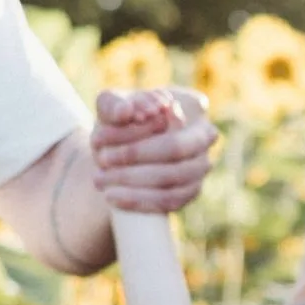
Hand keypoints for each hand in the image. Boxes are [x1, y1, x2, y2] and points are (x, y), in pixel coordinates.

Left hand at [90, 86, 216, 213]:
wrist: (125, 151)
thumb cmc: (122, 122)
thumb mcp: (111, 106)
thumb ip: (112, 103)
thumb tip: (125, 112)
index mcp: (193, 104)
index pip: (168, 116)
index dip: (136, 127)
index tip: (99, 136)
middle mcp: (205, 135)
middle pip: (174, 148)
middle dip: (134, 154)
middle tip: (100, 158)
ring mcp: (201, 165)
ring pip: (171, 177)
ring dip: (132, 180)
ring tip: (99, 179)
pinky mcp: (191, 192)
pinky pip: (169, 201)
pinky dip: (139, 201)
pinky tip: (113, 197)